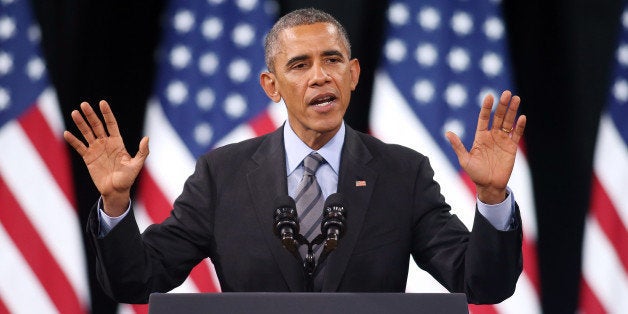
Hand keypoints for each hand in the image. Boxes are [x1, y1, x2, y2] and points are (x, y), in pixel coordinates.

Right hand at [63, 100, 148, 215]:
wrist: (116, 191)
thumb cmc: (128, 178)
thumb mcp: (137, 164)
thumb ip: (142, 152)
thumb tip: (146, 138)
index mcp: (117, 142)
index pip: (111, 124)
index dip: (107, 114)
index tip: (102, 103)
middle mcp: (105, 143)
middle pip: (96, 126)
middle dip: (90, 115)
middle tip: (84, 104)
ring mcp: (96, 149)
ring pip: (87, 133)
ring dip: (80, 123)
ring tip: (74, 113)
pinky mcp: (88, 158)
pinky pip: (79, 147)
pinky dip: (73, 140)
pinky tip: (67, 133)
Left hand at [445, 91, 526, 203]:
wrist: (489, 186)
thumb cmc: (475, 173)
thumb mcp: (465, 160)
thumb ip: (458, 146)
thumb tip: (448, 133)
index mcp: (480, 136)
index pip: (484, 118)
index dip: (487, 108)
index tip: (489, 96)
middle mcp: (492, 136)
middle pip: (498, 117)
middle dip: (503, 105)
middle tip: (507, 93)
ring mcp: (502, 140)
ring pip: (508, 122)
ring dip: (512, 111)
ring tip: (516, 98)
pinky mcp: (511, 147)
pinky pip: (516, 134)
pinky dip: (519, 126)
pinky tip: (522, 117)